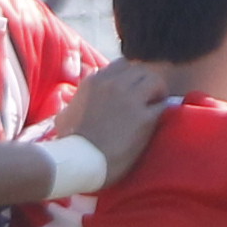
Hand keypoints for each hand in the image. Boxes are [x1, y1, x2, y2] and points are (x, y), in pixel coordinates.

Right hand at [50, 60, 176, 179]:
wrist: (82, 161)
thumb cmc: (70, 143)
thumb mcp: (65, 115)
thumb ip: (73, 104)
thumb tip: (69, 108)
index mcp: (95, 82)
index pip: (122, 65)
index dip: (130, 77)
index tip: (131, 89)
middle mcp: (113, 84)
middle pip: (141, 70)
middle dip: (146, 83)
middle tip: (147, 97)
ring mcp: (130, 99)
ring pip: (155, 81)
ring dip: (157, 92)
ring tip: (155, 105)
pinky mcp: (144, 118)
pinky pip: (162, 105)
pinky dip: (162, 110)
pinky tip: (157, 119)